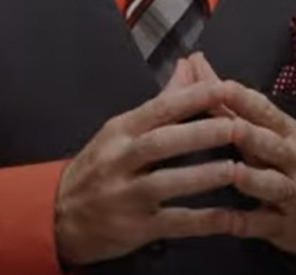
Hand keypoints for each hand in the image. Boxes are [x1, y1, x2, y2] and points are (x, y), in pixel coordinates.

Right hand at [53, 60, 238, 266]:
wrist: (58, 216)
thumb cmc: (98, 167)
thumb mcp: (121, 131)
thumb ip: (161, 103)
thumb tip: (190, 66)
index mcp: (120, 130)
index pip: (158, 109)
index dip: (192, 98)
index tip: (225, 88)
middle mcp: (120, 160)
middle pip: (161, 142)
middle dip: (200, 133)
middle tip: (237, 126)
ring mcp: (125, 196)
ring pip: (165, 182)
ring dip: (202, 175)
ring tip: (236, 168)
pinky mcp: (134, 228)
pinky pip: (172, 223)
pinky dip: (202, 221)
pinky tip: (228, 218)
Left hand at [220, 83, 295, 260]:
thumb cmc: (291, 160)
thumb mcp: (268, 128)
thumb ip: (227, 98)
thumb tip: (193, 62)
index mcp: (284, 130)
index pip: (264, 110)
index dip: (243, 99)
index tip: (219, 85)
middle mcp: (292, 158)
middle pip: (271, 144)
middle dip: (251, 134)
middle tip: (228, 125)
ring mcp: (291, 193)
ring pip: (273, 184)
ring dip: (254, 178)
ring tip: (234, 172)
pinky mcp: (283, 225)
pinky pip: (262, 224)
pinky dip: (245, 222)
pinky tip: (223, 221)